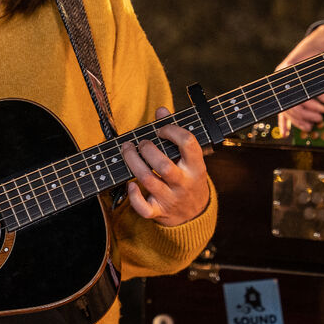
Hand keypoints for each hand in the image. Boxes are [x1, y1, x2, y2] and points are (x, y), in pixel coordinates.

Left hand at [120, 108, 210, 226]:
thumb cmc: (188, 177)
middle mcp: (184, 183)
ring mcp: (171, 199)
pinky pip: (144, 208)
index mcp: (196, 166)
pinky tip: (130, 184)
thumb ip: (175, 133)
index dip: (172, 130)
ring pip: (148, 180)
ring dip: (133, 162)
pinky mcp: (158, 212)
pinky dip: (134, 197)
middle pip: (164, 165)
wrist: (195, 213)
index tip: (161, 129)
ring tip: (127, 150)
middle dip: (147, 149)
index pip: (188, 143)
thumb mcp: (189, 157)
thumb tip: (161, 110)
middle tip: (141, 142)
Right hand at [275, 22, 323, 135]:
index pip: (293, 95)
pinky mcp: (290, 91)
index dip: (308, 106)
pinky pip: (284, 110)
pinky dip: (285, 123)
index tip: (322, 109)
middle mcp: (282, 80)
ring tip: (314, 123)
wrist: (320, 39)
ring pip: (287, 111)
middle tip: (321, 116)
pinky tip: (285, 133)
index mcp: (287, 71)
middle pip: (290, 106)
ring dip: (301, 120)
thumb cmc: (320, 47)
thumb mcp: (323, 61)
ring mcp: (284, 87)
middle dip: (307, 115)